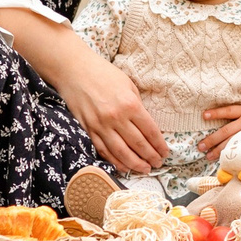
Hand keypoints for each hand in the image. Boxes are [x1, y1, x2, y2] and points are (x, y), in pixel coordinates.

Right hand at [46, 50, 168, 174]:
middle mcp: (116, 118)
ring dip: (135, 164)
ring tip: (145, 169)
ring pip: (121, 152)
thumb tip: (146, 126)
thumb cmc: (104, 74)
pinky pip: (103, 150)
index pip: (150, 131)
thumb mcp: (128, 85)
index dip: (159, 145)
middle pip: (138, 144)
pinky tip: (124, 167)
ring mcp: (100, 126)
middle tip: (158, 164)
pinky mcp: (88, 130)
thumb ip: (137, 106)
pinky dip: (115, 161)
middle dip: (150, 157)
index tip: (165, 152)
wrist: (75, 71)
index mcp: (130, 104)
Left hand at [196, 106, 240, 155]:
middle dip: (213, 139)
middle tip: (201, 146)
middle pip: (227, 131)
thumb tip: (214, 114)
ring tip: (208, 156)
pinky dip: (233, 154)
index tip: (204, 115)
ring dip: (219, 150)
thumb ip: (238, 112)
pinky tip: (223, 160)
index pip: (229, 111)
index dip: (217, 113)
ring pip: (233, 142)